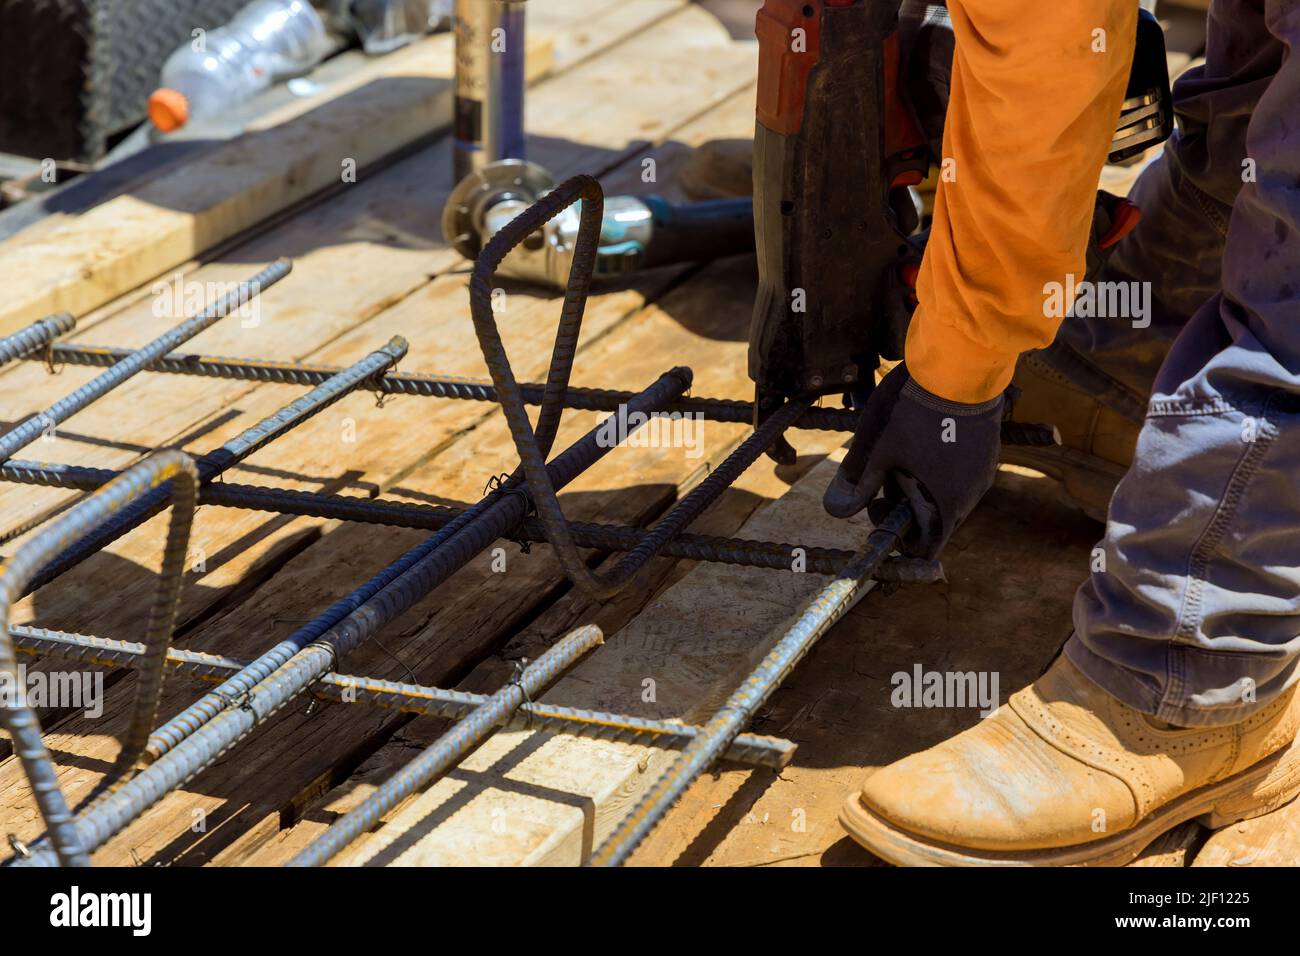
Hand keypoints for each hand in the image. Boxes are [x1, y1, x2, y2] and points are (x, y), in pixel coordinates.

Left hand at [823, 364, 1002, 558]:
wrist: (962, 364)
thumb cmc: (916, 408)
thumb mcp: (877, 449)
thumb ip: (857, 484)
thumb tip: (837, 512)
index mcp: (945, 504)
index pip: (925, 547)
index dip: (898, 538)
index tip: (879, 510)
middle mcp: (972, 496)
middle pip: (935, 521)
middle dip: (906, 507)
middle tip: (884, 476)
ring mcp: (984, 473)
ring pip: (948, 495)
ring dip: (923, 486)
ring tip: (902, 453)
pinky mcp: (989, 452)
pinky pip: (962, 474)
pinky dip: (941, 469)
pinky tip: (924, 440)